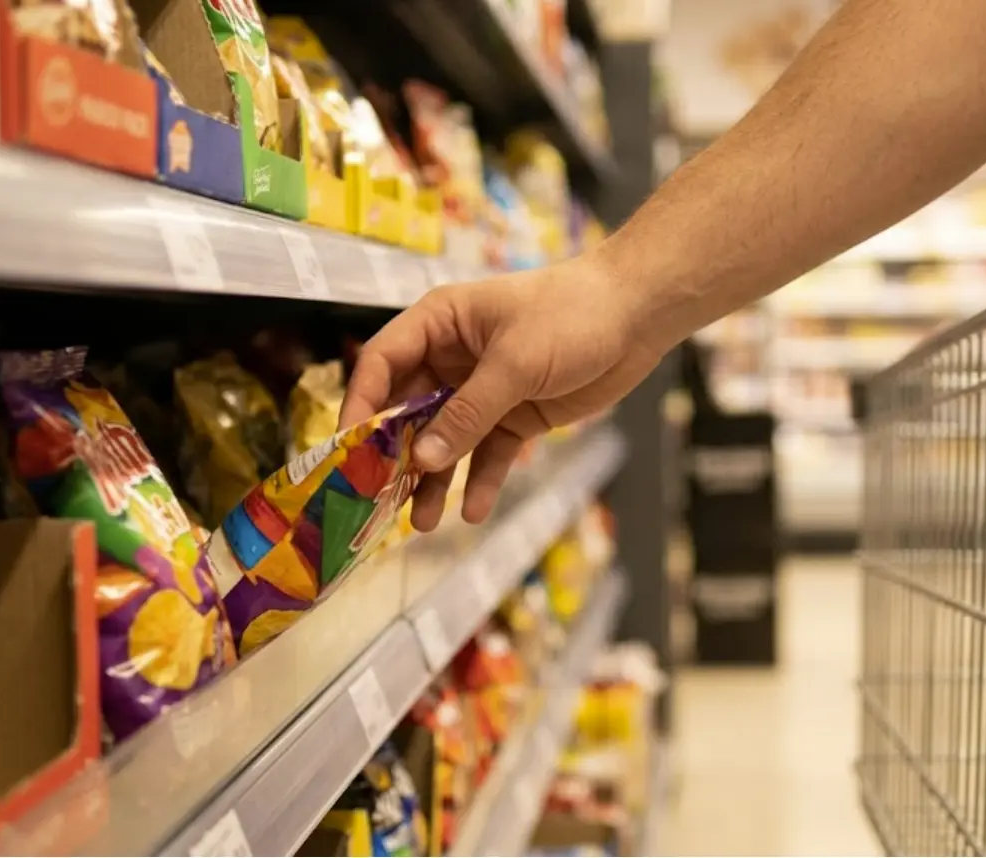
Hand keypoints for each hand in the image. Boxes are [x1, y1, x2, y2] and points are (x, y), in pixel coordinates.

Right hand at [341, 254, 662, 531]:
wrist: (638, 315)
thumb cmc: (572, 315)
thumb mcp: (514, 363)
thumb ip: (467, 413)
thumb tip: (421, 459)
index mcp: (440, 324)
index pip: (382, 365)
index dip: (361, 407)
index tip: (347, 453)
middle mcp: (453, 358)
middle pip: (408, 411)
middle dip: (396, 457)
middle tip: (381, 502)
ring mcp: (483, 390)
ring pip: (446, 440)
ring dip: (435, 480)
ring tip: (423, 523)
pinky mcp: (515, 415)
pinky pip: (488, 453)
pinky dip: (481, 481)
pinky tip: (473, 512)